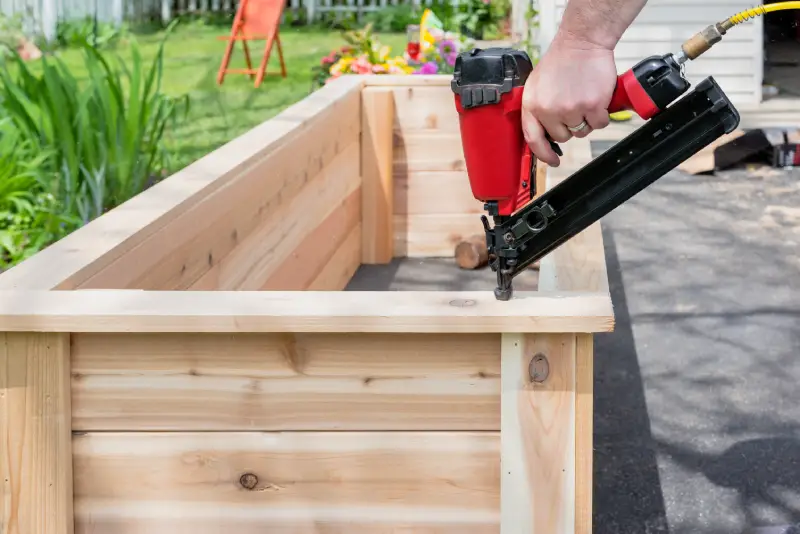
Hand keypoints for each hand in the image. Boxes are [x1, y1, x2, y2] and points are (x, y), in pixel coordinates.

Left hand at [521, 33, 617, 165]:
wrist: (582, 42)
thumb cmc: (561, 61)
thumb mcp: (536, 85)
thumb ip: (537, 109)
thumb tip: (543, 134)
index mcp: (532, 105)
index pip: (533, 139)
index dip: (543, 154)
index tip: (552, 161)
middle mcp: (549, 110)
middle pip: (561, 137)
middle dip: (569, 127)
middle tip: (573, 107)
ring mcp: (570, 109)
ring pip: (581, 132)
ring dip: (586, 120)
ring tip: (583, 98)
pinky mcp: (592, 106)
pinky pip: (599, 124)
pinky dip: (601, 115)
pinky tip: (597, 99)